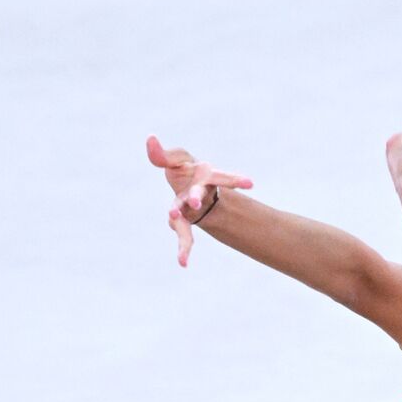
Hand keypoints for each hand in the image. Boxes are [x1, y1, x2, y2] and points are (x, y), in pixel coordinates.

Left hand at [147, 135, 253, 267]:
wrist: (190, 186)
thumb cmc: (186, 169)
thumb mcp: (177, 159)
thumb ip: (163, 154)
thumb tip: (150, 138)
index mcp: (203, 175)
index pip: (220, 176)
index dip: (235, 180)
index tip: (251, 185)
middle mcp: (199, 192)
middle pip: (197, 194)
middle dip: (194, 197)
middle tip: (194, 203)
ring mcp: (190, 209)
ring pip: (187, 220)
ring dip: (185, 235)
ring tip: (181, 249)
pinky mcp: (183, 220)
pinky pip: (184, 235)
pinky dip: (184, 249)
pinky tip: (183, 263)